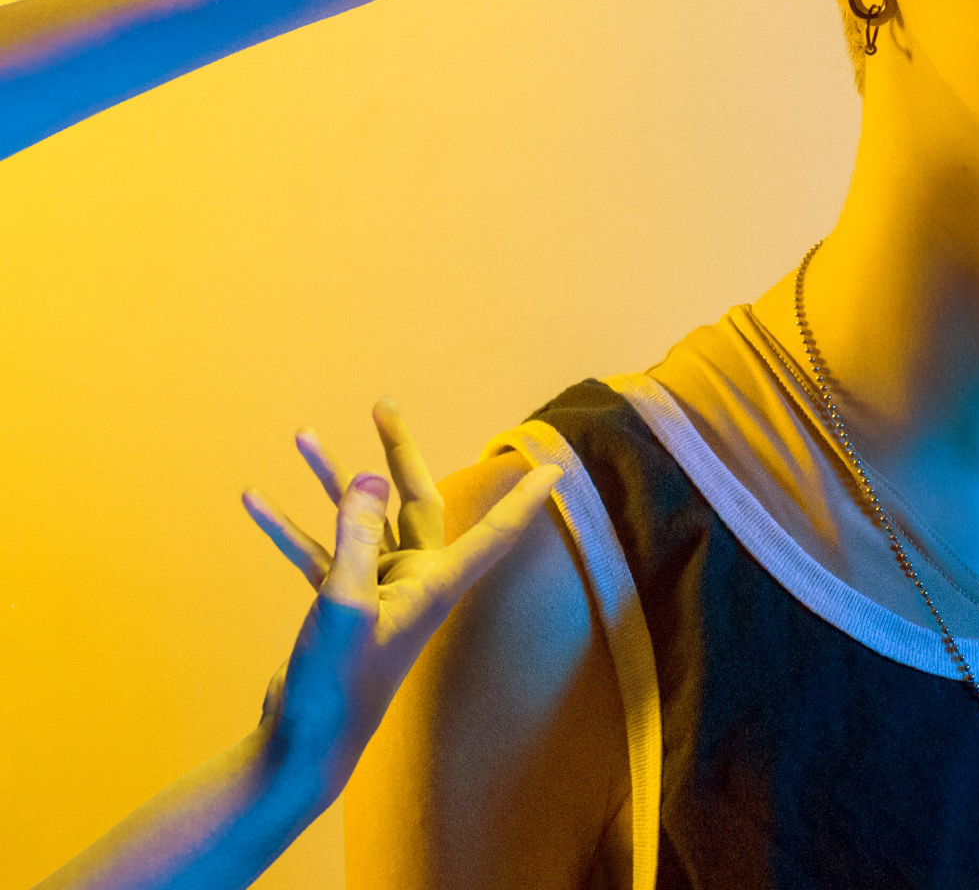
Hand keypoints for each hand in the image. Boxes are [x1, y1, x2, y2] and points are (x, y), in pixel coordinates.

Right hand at [238, 399, 559, 804]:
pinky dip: (290, 527)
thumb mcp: (344, 604)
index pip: (493, 531)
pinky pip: (319, 552)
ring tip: (302, 437)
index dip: (523, 499)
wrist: (301, 743)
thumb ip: (355, 537)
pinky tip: (254, 501)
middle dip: (396, 452)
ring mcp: (375, 592)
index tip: (553, 469)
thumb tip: (369, 479)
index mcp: (435, 585)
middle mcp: (413, 582)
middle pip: (414, 502)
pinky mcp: (340, 605)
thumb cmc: (334, 685)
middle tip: (382, 404)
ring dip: (330, 482)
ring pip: (358, 521)